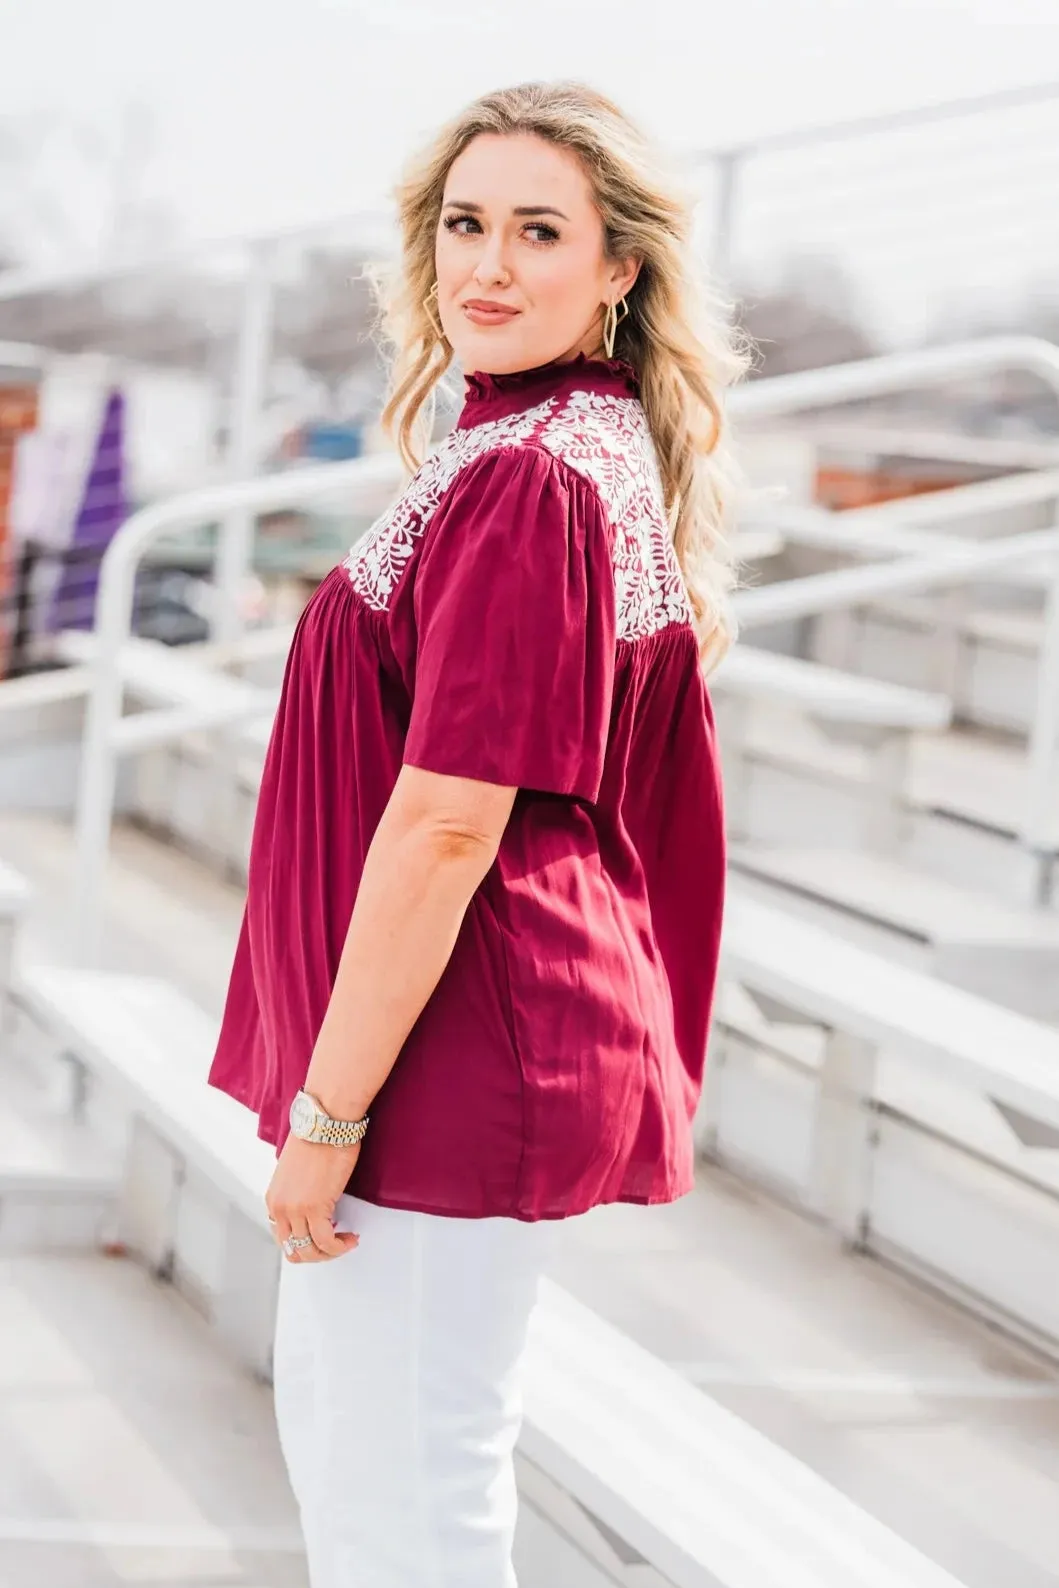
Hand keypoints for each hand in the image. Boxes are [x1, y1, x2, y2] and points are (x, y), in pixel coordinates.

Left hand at [266, 1135, 361, 1262]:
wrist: (326, 1122)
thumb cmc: (318, 1137)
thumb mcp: (298, 1172)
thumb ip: (299, 1193)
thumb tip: (315, 1205)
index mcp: (274, 1198)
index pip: (284, 1237)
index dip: (306, 1243)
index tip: (324, 1236)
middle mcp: (279, 1207)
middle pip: (294, 1250)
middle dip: (317, 1254)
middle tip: (336, 1244)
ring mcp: (294, 1209)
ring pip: (310, 1251)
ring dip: (331, 1252)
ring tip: (346, 1241)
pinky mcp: (314, 1208)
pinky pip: (327, 1242)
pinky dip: (340, 1246)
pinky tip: (350, 1238)